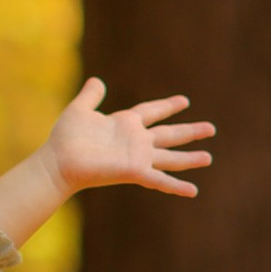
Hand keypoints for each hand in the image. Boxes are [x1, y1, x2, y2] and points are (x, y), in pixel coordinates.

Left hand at [46, 78, 213, 200]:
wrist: (59, 162)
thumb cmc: (65, 138)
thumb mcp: (79, 110)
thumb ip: (90, 96)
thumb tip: (97, 81)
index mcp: (124, 124)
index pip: (151, 111)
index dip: (167, 106)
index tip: (185, 101)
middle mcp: (135, 141)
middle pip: (169, 134)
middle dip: (190, 131)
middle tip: (211, 128)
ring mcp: (137, 157)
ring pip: (171, 157)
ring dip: (190, 158)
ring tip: (208, 157)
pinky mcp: (135, 171)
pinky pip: (160, 179)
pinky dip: (176, 186)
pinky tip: (193, 191)